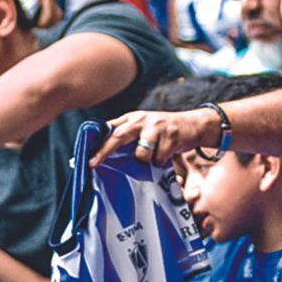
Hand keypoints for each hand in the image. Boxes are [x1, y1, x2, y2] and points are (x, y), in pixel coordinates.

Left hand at [89, 107, 219, 167]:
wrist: (193, 124)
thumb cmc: (163, 131)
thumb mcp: (143, 127)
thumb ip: (126, 135)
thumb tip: (104, 153)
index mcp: (132, 118)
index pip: (110, 129)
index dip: (97, 144)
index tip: (88, 159)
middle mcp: (141, 120)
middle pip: (118, 136)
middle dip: (105, 151)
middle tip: (94, 163)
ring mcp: (156, 127)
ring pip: (141, 153)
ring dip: (147, 160)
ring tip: (155, 155)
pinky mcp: (171, 136)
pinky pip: (159, 158)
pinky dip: (161, 161)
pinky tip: (167, 153)